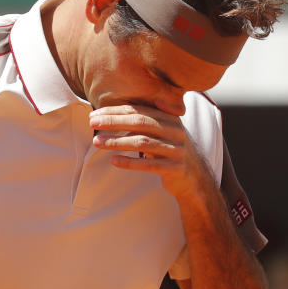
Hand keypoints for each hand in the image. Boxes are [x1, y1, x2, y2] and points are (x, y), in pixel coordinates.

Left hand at [90, 104, 211, 200]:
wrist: (195, 178)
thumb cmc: (169, 152)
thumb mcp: (161, 133)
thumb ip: (143, 122)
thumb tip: (110, 116)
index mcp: (169, 118)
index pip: (139, 110)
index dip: (116, 111)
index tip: (95, 113)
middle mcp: (174, 130)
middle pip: (140, 122)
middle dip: (113, 121)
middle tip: (92, 122)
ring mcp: (176, 149)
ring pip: (142, 142)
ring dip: (117, 141)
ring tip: (97, 142)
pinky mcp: (175, 168)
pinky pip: (150, 165)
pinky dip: (130, 162)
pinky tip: (114, 161)